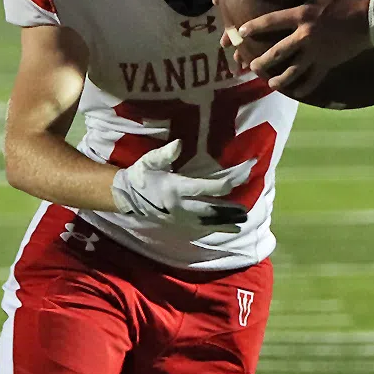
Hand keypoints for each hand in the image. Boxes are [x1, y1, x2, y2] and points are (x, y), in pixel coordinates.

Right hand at [110, 139, 253, 231]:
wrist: (127, 198)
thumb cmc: (141, 176)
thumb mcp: (149, 161)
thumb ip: (165, 154)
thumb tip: (180, 143)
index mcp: (177, 188)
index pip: (208, 187)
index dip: (228, 182)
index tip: (241, 177)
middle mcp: (181, 206)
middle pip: (211, 209)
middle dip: (230, 210)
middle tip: (246, 211)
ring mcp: (180, 219)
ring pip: (207, 223)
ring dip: (225, 223)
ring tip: (241, 222)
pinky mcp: (178, 225)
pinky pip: (200, 229)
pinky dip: (214, 230)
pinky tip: (226, 229)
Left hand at [230, 0, 371, 94]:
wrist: (370, 19)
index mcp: (303, 15)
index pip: (272, 21)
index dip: (255, 26)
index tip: (241, 31)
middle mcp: (306, 36)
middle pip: (279, 52)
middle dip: (263, 60)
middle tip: (252, 66)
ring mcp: (317, 52)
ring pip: (294, 70)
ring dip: (280, 79)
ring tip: (270, 84)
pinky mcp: (328, 63)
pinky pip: (314, 78)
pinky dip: (305, 87)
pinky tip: (296, 92)